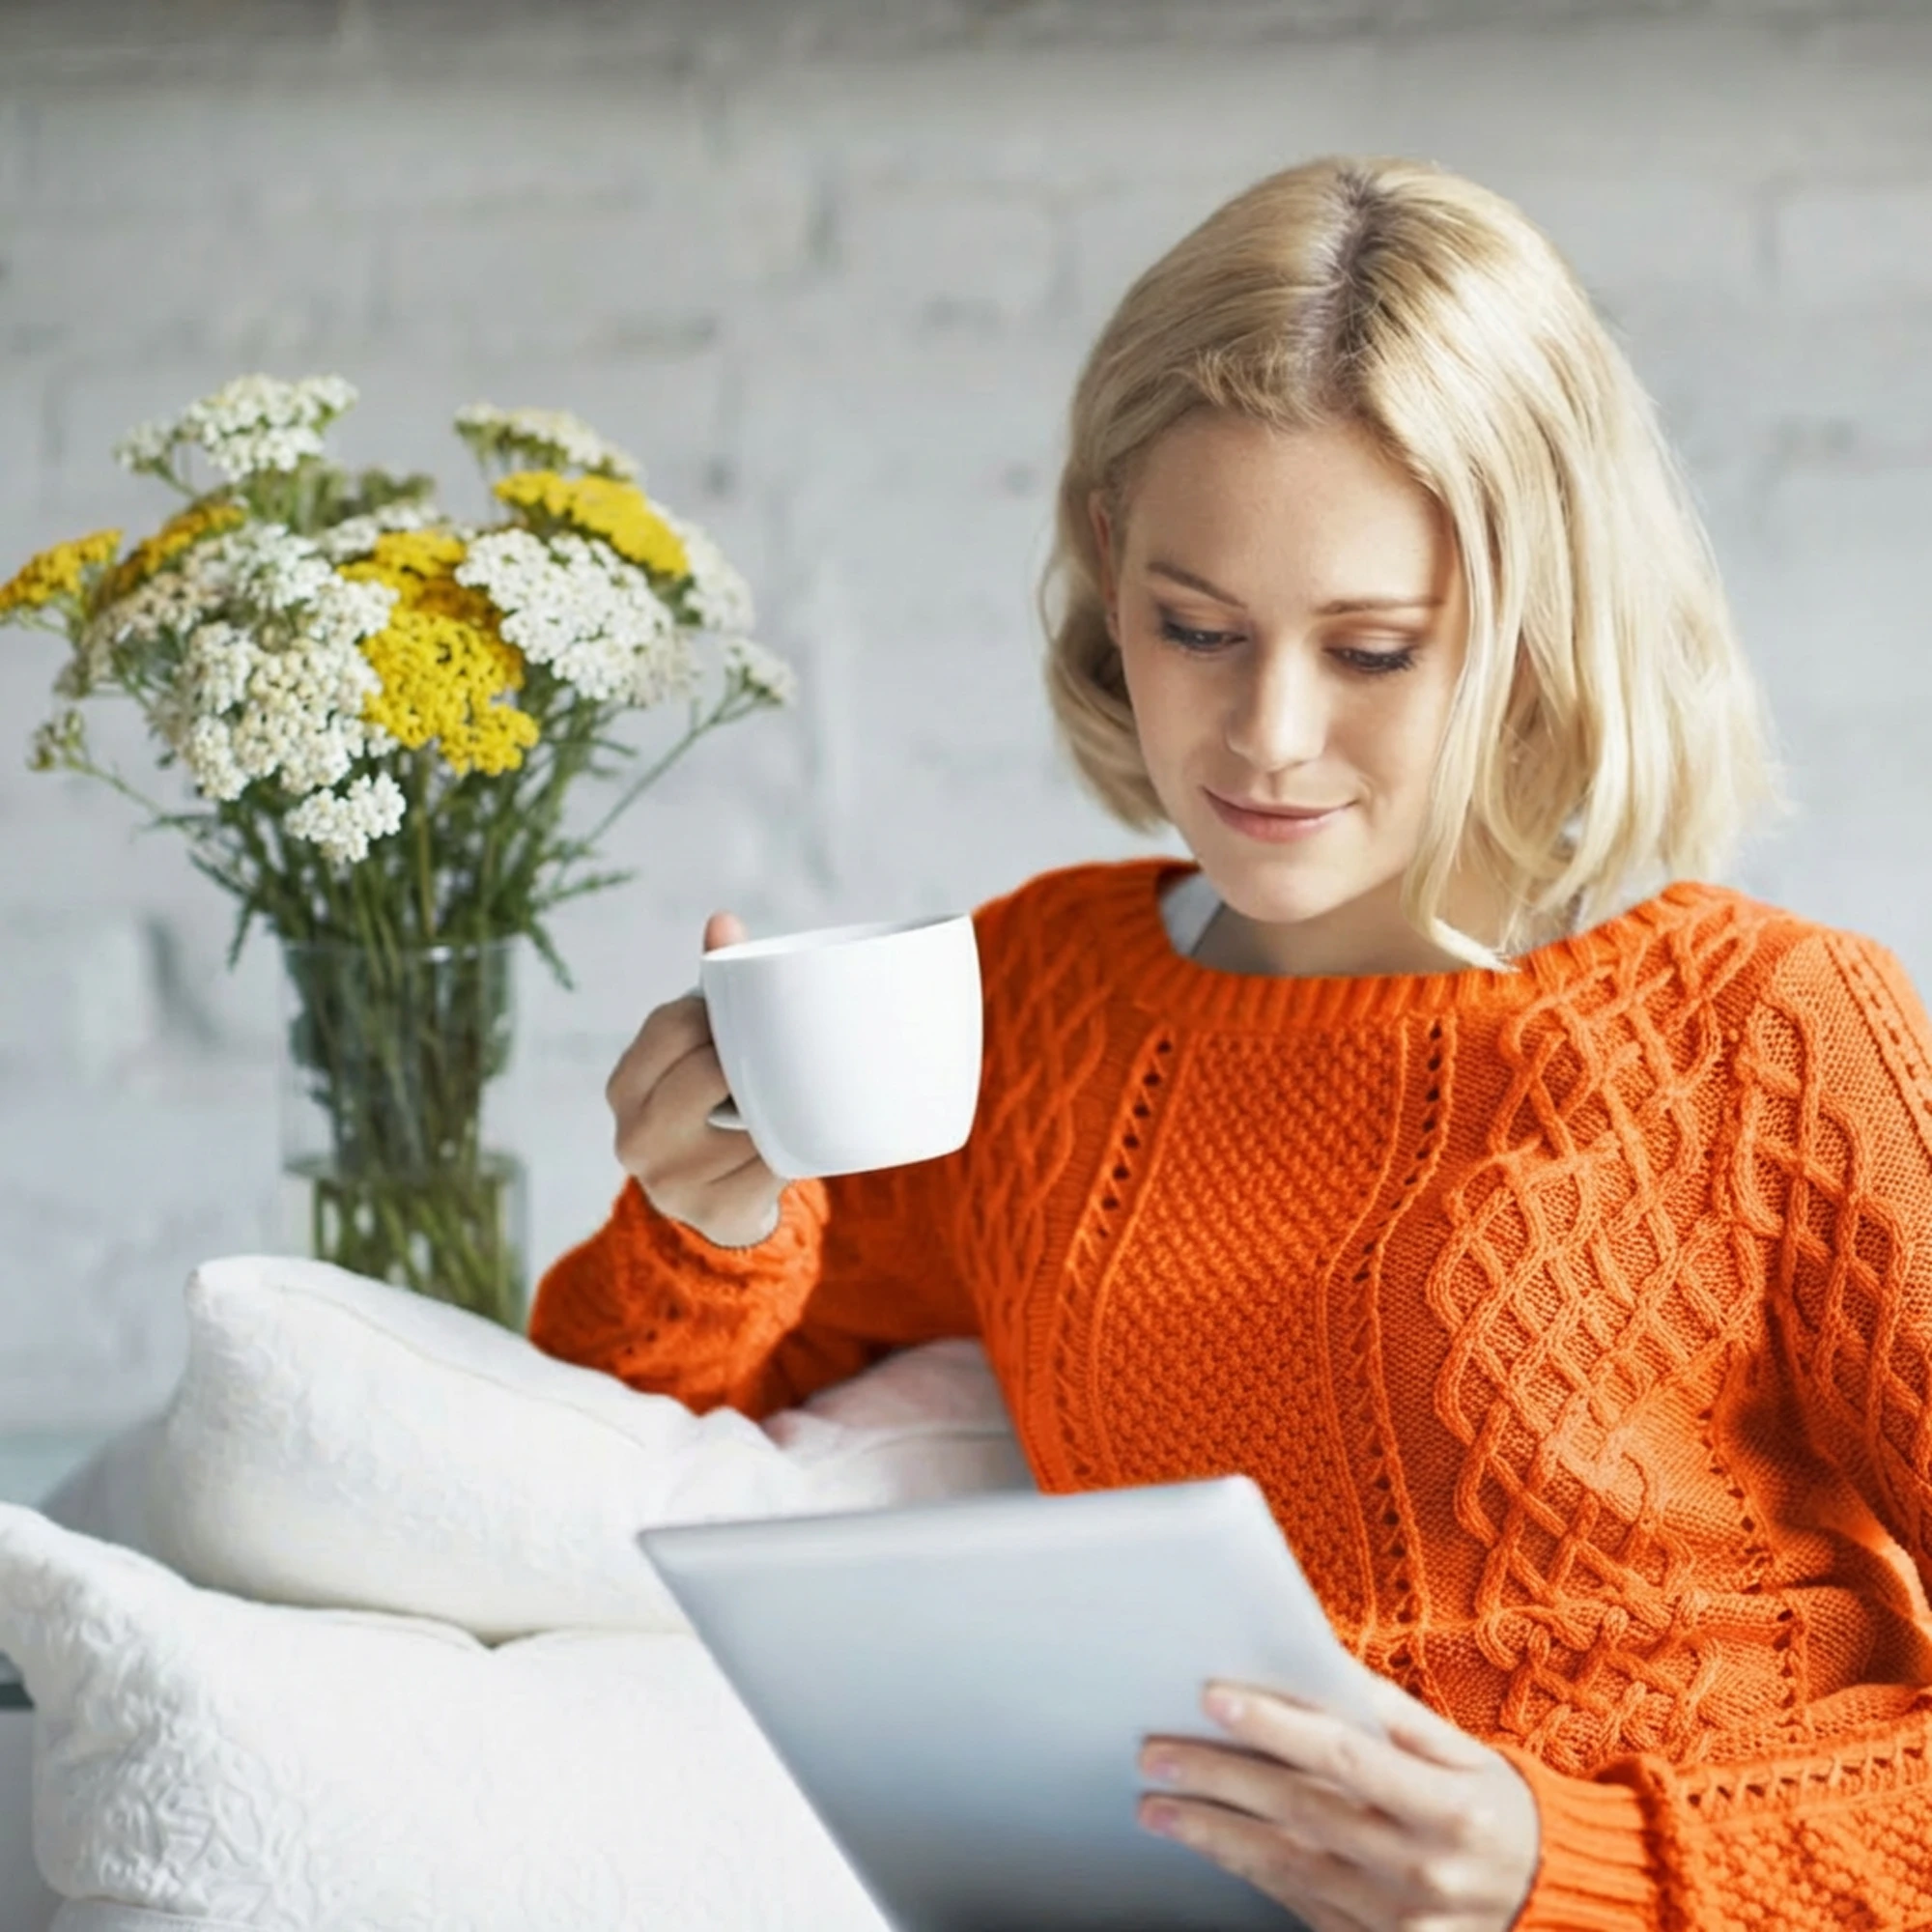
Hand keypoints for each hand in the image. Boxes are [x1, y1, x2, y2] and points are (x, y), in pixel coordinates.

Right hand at [604, 911, 786, 1249]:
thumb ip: (711, 991)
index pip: (672, 1025)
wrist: (718, 1207)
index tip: (742, 1019)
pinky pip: (772, 1163)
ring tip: (785, 1098)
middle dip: (747, 1059)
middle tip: (774, 1057)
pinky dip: (792, 1145)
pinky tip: (793, 1139)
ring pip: (747, 1116)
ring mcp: (671, 1181)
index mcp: (624, 1085)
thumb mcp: (697, 1052)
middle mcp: (634, 1136)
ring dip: (777, 1104)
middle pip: (707, 1069)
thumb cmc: (711, 1106)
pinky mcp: (715, 1212)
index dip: (717, 1016)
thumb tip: (723, 920)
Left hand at [1137, 1672, 1537, 1931]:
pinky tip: (1210, 1846)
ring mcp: (1399, 1923)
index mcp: (1448, 1808)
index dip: (1275, 1727)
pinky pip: (1299, 1907)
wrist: (1548, 1903)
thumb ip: (1387, 1711)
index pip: (1344, 1758)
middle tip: (1155, 1755)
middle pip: (1300, 1814)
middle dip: (1219, 1781)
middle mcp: (1423, 1870)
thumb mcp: (1462, 1752)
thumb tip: (1312, 1661)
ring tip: (1158, 1807)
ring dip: (1214, 1834)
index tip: (1214, 1698)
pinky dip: (1249, 1873)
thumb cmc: (1495, 1809)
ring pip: (1286, 1869)